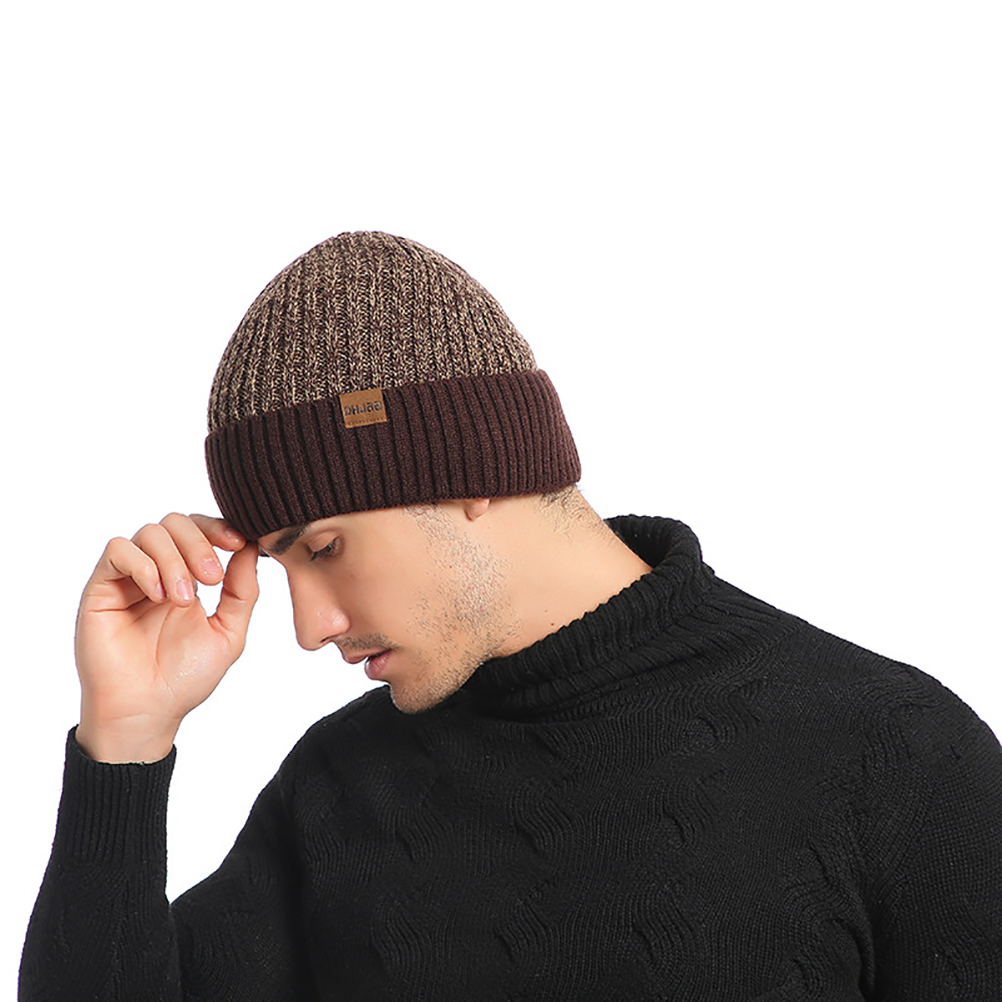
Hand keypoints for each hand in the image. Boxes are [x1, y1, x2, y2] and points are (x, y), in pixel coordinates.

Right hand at [74, 513, 258, 762]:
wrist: (148, 710)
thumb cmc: (184, 677)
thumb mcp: (229, 631)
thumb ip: (242, 590)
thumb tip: (254, 548)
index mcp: (189, 576)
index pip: (201, 529)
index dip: (219, 528)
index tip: (239, 543)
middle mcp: (158, 570)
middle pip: (176, 522)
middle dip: (199, 544)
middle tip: (212, 579)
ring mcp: (129, 577)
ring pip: (149, 532)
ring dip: (174, 560)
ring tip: (183, 599)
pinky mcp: (102, 587)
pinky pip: (117, 550)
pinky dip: (144, 565)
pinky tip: (158, 596)